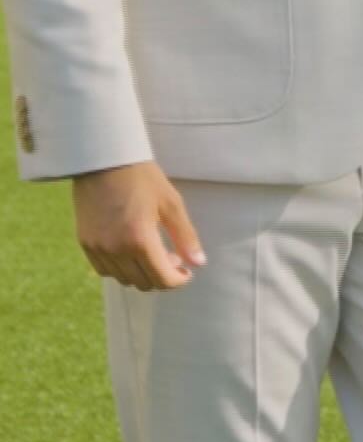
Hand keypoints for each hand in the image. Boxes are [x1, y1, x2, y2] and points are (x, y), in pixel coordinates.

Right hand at [73, 162, 206, 291]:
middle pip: (143, 282)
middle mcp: (116, 249)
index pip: (162, 279)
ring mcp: (98, 248)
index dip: (178, 280)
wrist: (104, 158)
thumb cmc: (141, 177)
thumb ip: (185, 236)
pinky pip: (105, 270)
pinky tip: (130, 251)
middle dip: (162, 275)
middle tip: (172, 257)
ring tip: (152, 252)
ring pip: (123, 279)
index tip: (186, 271)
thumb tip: (199, 263)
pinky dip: (120, 268)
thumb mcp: (170, 203)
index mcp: (140, 240)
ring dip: (141, 273)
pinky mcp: (85, 243)